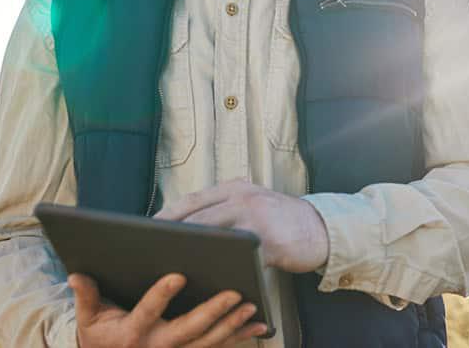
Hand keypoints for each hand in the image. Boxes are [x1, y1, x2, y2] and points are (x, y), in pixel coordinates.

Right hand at [69, 272, 267, 347]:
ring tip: (250, 306)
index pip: (147, 312)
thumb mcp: (89, 317)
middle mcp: (156, 347)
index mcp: (131, 333)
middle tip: (234, 293)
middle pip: (187, 330)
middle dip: (212, 312)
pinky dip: (239, 338)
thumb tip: (76, 274)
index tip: (178, 275)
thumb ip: (87, 295)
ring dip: (231, 326)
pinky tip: (259, 326)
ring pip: (207, 342)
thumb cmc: (100, 335)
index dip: (161, 295)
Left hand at [155, 179, 329, 272]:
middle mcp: (245, 198)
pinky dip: (226, 269)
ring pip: (216, 236)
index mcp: (236, 188)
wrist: (321, 228)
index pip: (193, 199)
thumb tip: (187, 225)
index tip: (147, 227)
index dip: (168, 213)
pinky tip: (213, 279)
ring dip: (194, 251)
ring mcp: (258, 219)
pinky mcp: (272, 242)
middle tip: (152, 248)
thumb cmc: (280, 220)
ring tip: (174, 263)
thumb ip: (226, 207)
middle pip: (199, 215)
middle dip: (173, 232)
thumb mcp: (253, 202)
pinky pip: (242, 259)